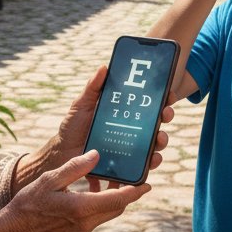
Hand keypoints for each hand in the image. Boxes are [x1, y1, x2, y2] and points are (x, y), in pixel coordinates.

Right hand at [0, 150, 149, 231]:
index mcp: (81, 209)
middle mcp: (85, 223)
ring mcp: (82, 230)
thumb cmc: (29, 202)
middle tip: (135, 177)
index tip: (148, 184)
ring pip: (108, 213)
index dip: (135, 192)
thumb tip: (97, 155)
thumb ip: (75, 167)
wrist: (15, 228)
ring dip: (114, 199)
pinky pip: (97, 217)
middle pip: (117, 208)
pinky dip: (102, 204)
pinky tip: (93, 190)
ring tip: (114, 180)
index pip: (117, 200)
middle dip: (128, 194)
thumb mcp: (51, 179)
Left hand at [51, 65, 173, 176]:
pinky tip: (152, 158)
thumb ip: (93, 87)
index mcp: (124, 110)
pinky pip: (146, 164)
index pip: (148, 101)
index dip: (162, 96)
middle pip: (158, 120)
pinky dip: (153, 161)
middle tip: (165, 113)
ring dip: (162, 139)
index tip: (167, 92)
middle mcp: (132, 128)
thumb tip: (104, 67)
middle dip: (167, 115)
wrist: (64, 153)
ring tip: (159, 138)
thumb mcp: (82, 105)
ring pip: (156, 142)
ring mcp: (132, 146)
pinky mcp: (129, 164)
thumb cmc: (73, 127)